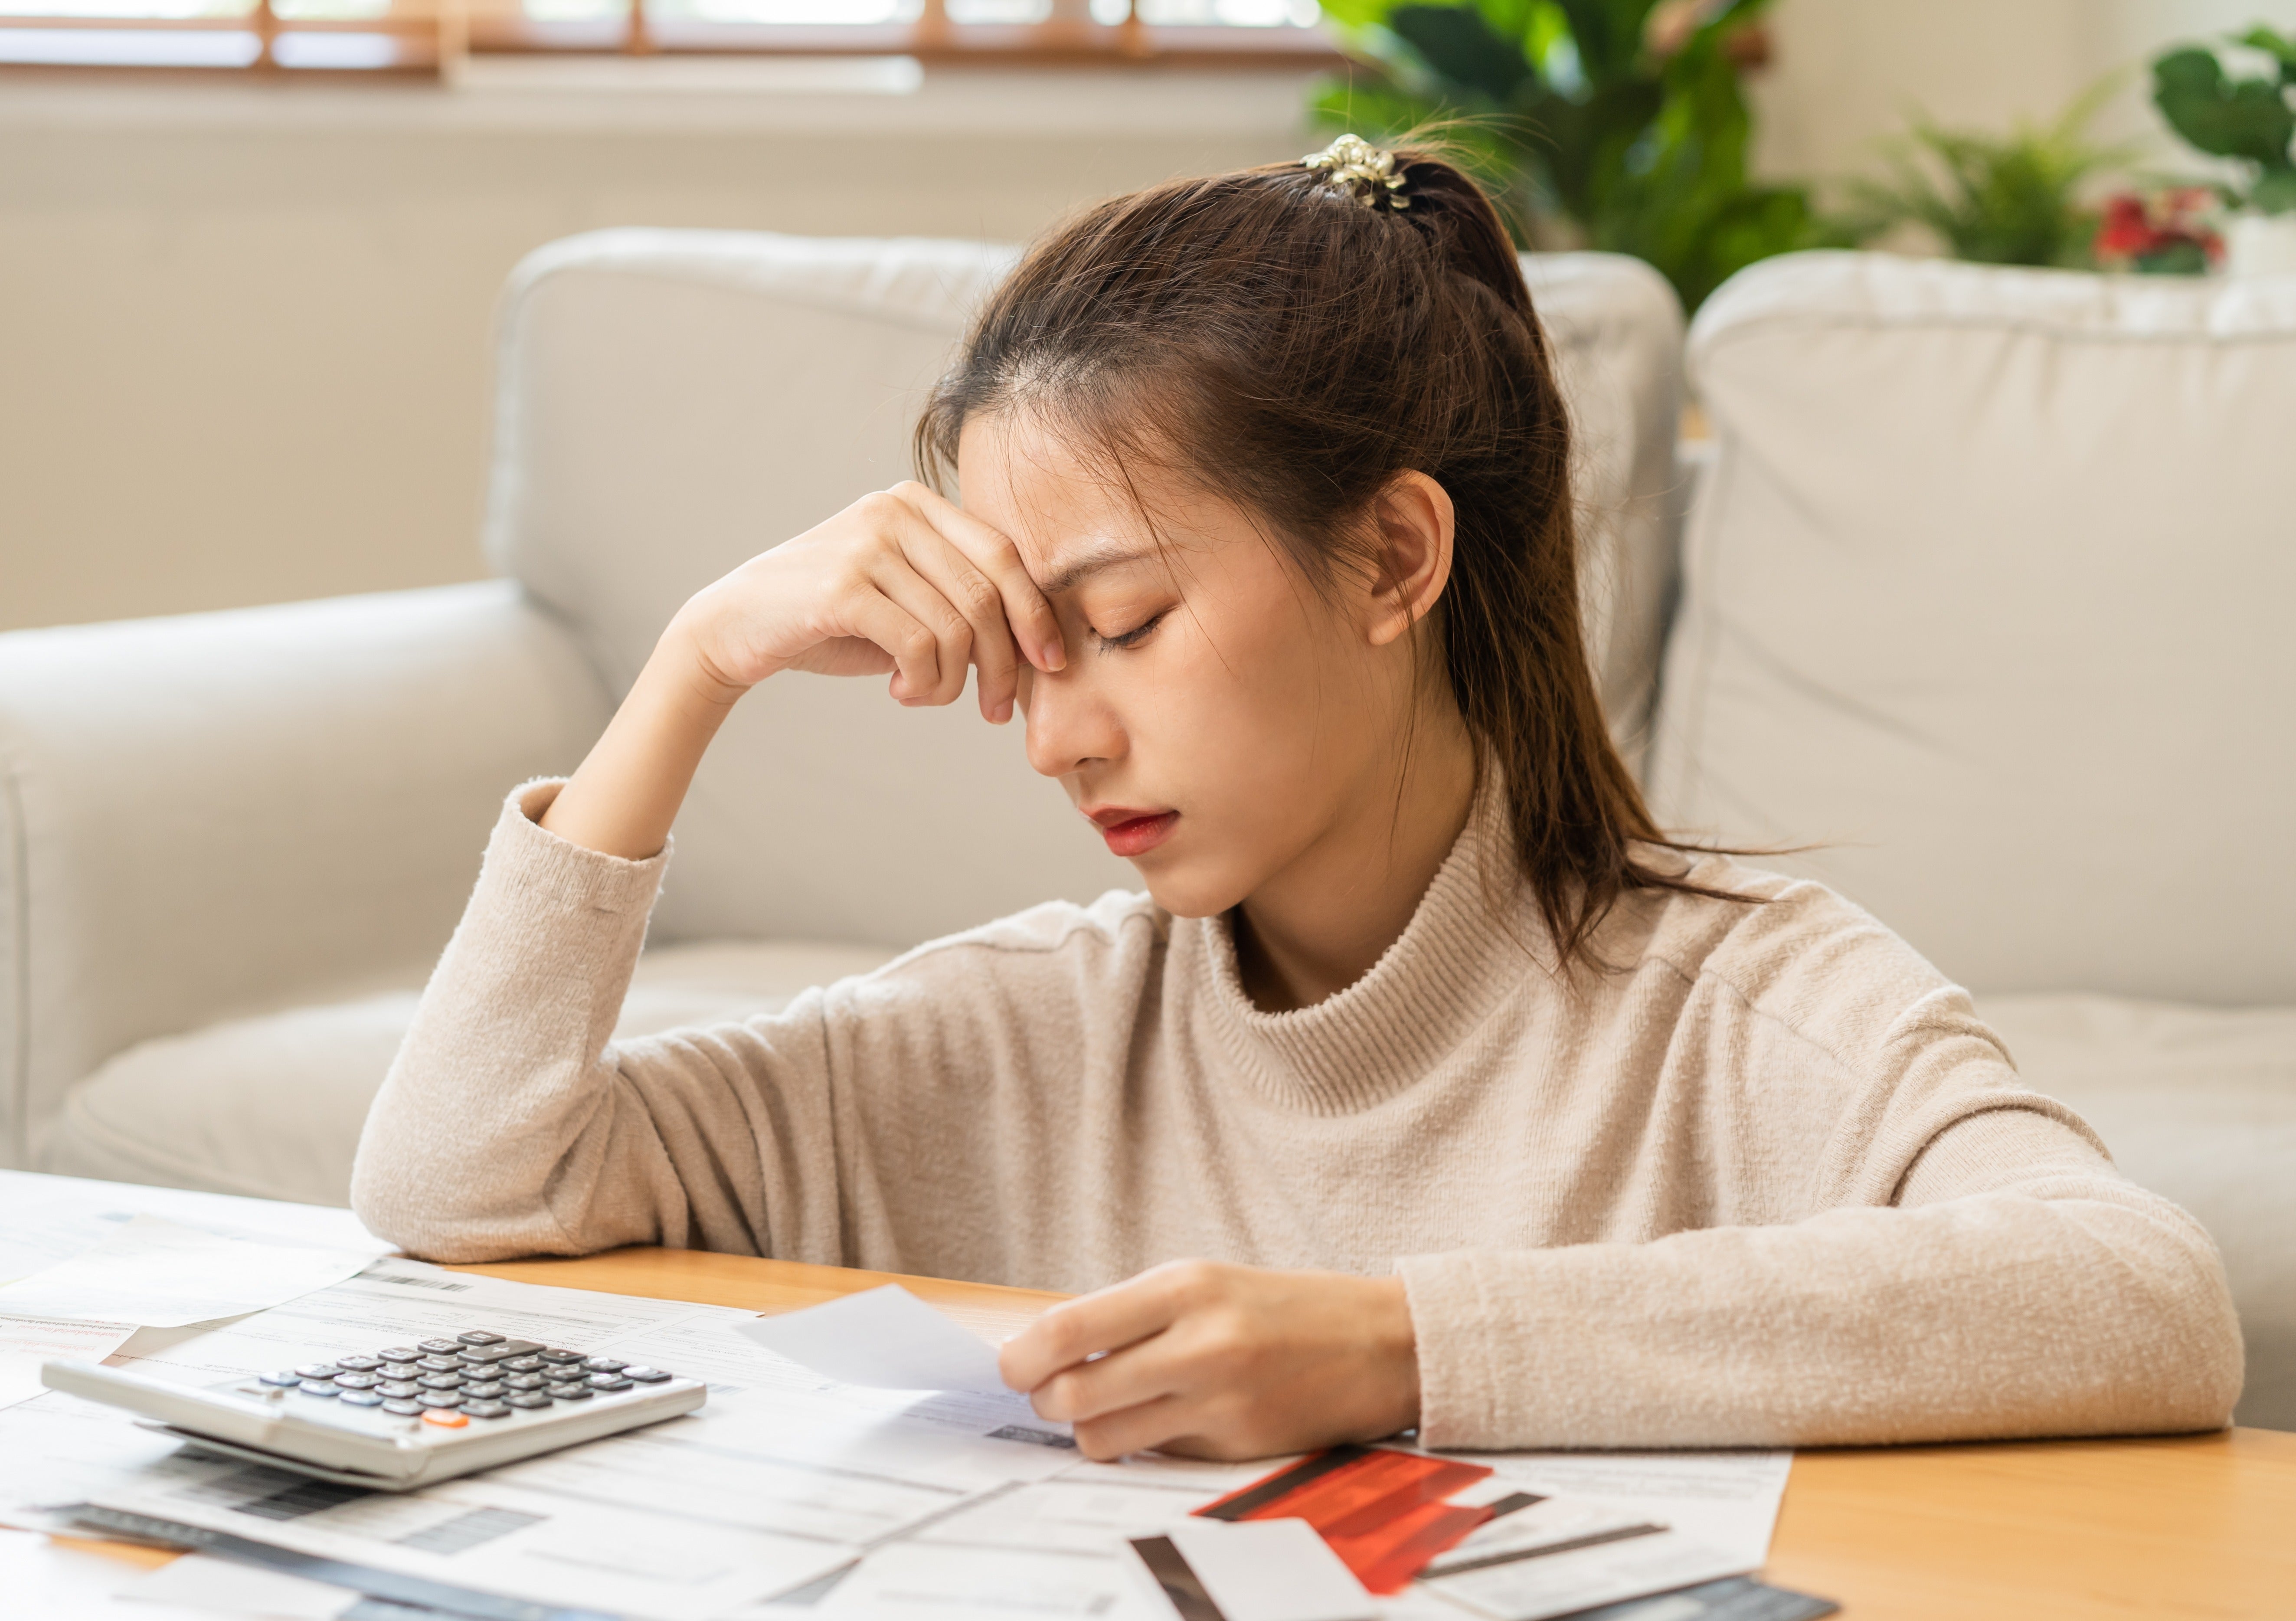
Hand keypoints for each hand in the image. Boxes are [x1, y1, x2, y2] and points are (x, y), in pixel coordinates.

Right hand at [540, 482, 1062, 859]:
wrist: (734, 627)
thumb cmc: (831, 621)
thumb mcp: (903, 597)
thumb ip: (958, 600)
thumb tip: (1037, 645)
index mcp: (917, 504)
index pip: (1005, 557)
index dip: (1036, 615)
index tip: (1049, 665)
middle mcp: (895, 512)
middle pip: (988, 596)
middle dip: (1003, 663)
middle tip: (994, 709)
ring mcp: (867, 545)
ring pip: (957, 627)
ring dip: (952, 681)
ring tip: (924, 695)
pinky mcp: (842, 588)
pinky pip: (920, 646)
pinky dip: (923, 683)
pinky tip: (900, 691)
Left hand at [998, 1260, 1420, 1462]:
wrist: (1380, 1342)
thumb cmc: (1281, 1307)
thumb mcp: (1204, 1282)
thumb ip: (1129, 1313)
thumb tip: (1044, 1349)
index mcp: (1184, 1287)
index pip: (1068, 1329)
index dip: (1021, 1357)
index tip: (1011, 1364)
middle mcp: (1199, 1343)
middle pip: (1072, 1394)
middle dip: (1044, 1399)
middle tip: (1047, 1391)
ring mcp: (1219, 1401)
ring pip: (1104, 1437)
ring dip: (1088, 1428)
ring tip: (1105, 1408)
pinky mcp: (1235, 1447)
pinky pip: (1154, 1456)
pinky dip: (1142, 1443)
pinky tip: (1165, 1419)